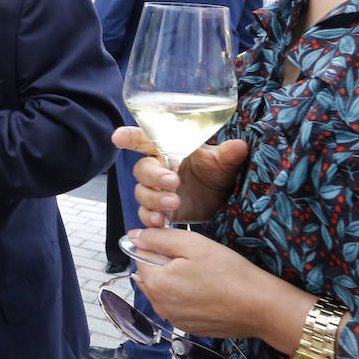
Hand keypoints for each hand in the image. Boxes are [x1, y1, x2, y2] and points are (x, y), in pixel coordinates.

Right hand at [113, 126, 247, 225]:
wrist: (221, 199)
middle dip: (155, 176)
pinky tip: (160, 221)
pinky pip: (144, 214)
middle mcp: (158, 169)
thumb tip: (239, 147)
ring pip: (142, 192)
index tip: (118, 137)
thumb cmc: (216, 173)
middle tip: (174, 182)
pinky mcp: (158, 210)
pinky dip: (149, 218)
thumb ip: (228, 155)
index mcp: (168, 151)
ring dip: (155, 199)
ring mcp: (156, 191)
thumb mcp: (223, 163)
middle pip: (142, 169)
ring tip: (174, 203)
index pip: (144, 140)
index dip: (129, 137)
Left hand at [127, 231, 278, 338]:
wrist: (260, 307)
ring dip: (176, 281)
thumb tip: (134, 236)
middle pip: (150, 275)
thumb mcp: (193, 244)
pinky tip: (208, 292)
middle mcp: (158, 305)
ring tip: (204, 277)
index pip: (140, 256)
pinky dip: (187, 298)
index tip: (181, 248)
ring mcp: (173, 319)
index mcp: (155, 282)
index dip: (159, 247)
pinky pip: (178, 307)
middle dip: (165, 265)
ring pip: (164, 291)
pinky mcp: (188, 327)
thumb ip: (159, 238)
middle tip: (196, 262)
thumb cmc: (229, 273)